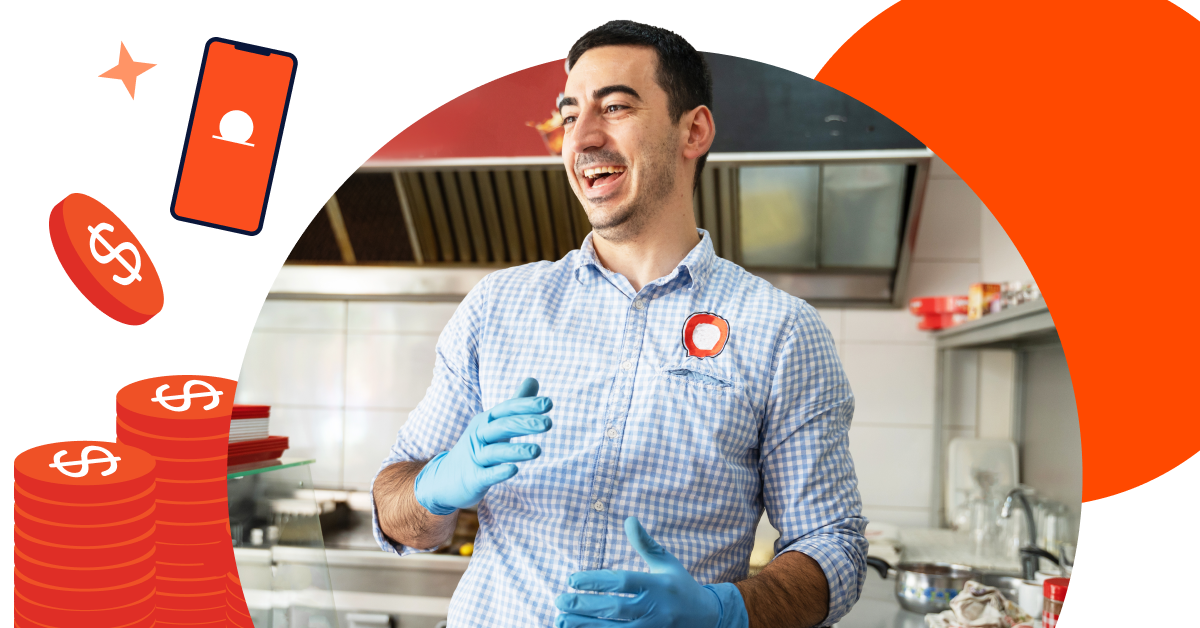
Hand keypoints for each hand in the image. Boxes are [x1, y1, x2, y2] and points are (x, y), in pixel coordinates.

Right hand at [413, 378, 551, 514]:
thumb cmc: (478, 447)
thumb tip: (533, 379)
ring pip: (495, 452)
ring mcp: (475, 457)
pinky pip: (486, 475)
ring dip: (516, 450)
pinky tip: (514, 470)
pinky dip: (499, 472)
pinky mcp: (473, 478)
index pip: (507, 409)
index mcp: (487, 421)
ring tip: (537, 451)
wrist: (445, 478)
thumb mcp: (494, 423)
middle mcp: (480, 435)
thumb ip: (516, 403)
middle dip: (524, 424)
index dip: (526, 405)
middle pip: (502, 426)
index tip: (548, 403)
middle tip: (548, 423)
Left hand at [555, 517, 748, 627]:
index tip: (571, 579)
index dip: (596, 581)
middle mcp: (656, 609)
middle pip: (614, 609)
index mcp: (658, 585)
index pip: (622, 582)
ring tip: (561, 619)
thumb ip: (645, 543)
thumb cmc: (680, 585)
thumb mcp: (665, 562)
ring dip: (586, 626)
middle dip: (584, 606)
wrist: (708, 619)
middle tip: (558, 599)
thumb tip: (628, 518)